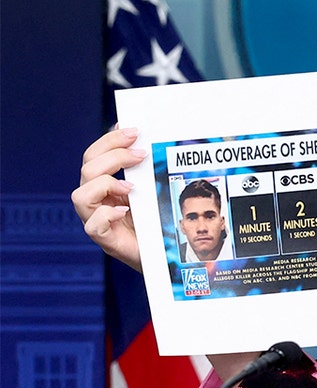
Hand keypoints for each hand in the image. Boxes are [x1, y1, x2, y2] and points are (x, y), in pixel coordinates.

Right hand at [71, 126, 145, 270]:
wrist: (166, 255)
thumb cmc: (158, 222)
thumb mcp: (153, 190)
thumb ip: (146, 171)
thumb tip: (147, 141)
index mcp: (105, 186)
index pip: (94, 156)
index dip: (109, 141)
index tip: (133, 132)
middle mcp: (97, 202)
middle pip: (87, 170)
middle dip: (112, 156)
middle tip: (140, 154)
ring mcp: (98, 221)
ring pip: (80, 196)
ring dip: (105, 185)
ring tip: (131, 187)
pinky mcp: (107, 241)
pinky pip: (92, 227)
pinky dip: (106, 215)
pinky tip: (124, 211)